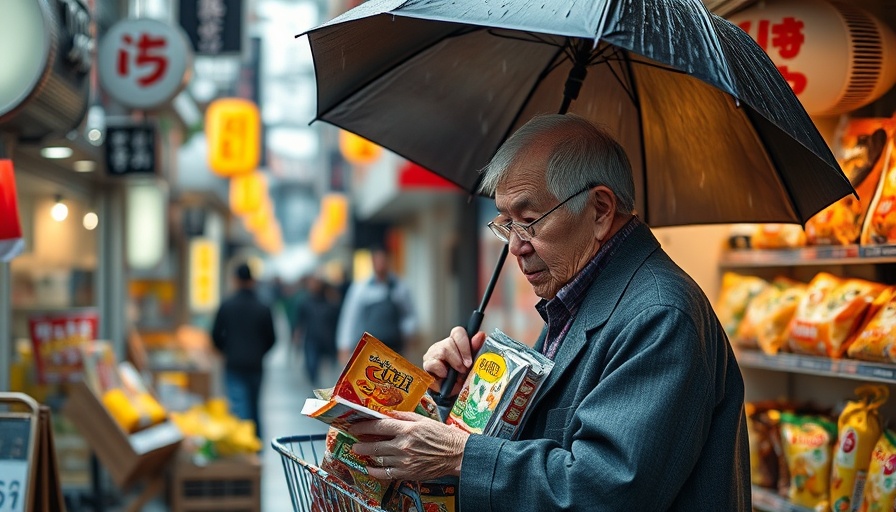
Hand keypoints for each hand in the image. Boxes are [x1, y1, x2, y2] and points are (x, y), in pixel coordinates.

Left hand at [348, 411, 469, 480]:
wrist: (456, 454)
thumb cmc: (442, 435)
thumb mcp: (423, 420)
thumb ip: (404, 417)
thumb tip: (388, 414)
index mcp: (408, 429)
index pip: (380, 426)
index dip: (364, 426)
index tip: (355, 427)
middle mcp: (404, 445)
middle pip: (375, 445)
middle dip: (361, 442)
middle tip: (353, 441)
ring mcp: (405, 461)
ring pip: (379, 459)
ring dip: (367, 455)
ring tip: (360, 451)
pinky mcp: (408, 473)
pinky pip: (386, 474)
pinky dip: (375, 471)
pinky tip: (370, 467)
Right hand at [422, 327, 485, 395]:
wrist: (452, 393)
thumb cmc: (462, 376)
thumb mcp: (471, 363)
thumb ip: (475, 349)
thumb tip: (481, 335)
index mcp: (455, 342)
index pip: (458, 332)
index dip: (465, 344)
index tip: (469, 360)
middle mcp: (443, 345)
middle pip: (450, 341)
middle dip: (460, 356)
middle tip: (465, 369)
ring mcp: (433, 353)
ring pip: (443, 350)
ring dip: (454, 363)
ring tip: (457, 373)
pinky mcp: (427, 364)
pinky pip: (434, 363)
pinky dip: (442, 371)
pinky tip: (446, 376)